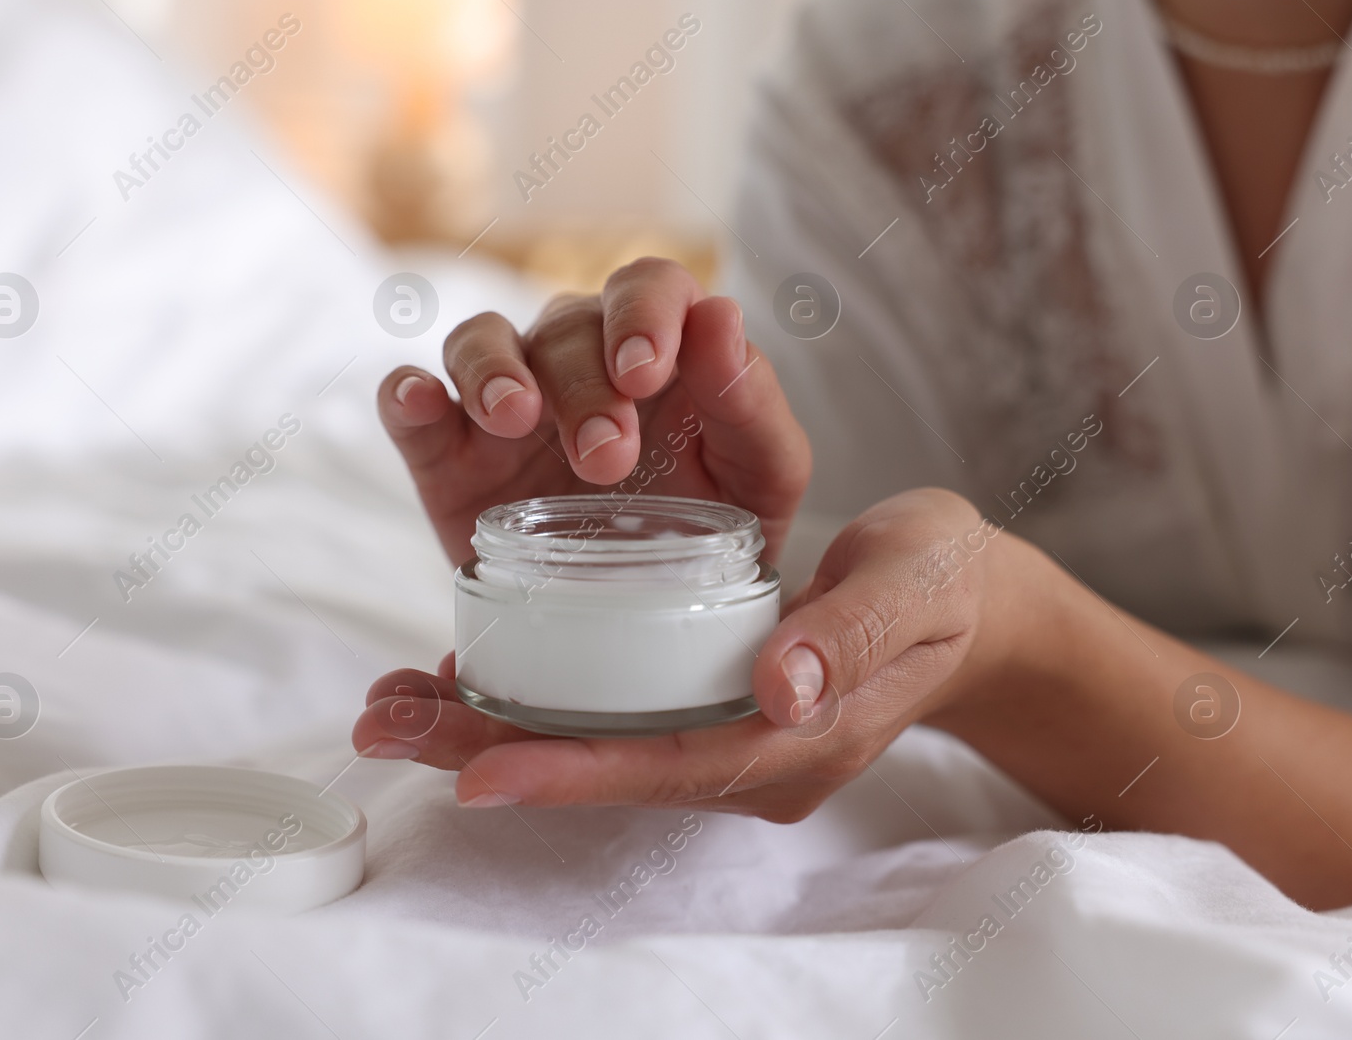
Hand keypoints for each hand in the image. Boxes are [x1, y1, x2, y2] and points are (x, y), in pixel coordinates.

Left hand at [351, 489, 1037, 820]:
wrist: (965, 599)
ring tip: (391, 707)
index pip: (673, 764)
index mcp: (802, 740)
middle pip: (611, 768)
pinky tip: (464, 680)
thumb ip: (854, 630)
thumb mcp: (917, 583)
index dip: (576, 770)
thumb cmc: (944, 581)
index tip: (479, 767)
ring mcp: (727, 739)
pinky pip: (607, 719)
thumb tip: (783, 686)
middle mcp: (752, 758)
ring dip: (492, 730)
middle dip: (496, 753)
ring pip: (596, 747)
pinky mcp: (706, 708)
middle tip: (385, 727)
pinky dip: (534, 704)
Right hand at [378, 257, 810, 563]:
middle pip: (565, 325)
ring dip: (495, 371)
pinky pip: (408, 401)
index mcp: (659, 349)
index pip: (648, 285)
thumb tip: (721, 318)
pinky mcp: (447, 453)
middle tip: (605, 459)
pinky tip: (417, 403)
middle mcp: (576, 359)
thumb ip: (753, 404)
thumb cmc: (715, 530)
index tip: (645, 372)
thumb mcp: (761, 479)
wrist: (648, 624)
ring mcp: (505, 403)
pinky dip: (405, 393)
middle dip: (585, 385)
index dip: (644, 313)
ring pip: (481, 341)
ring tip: (513, 418)